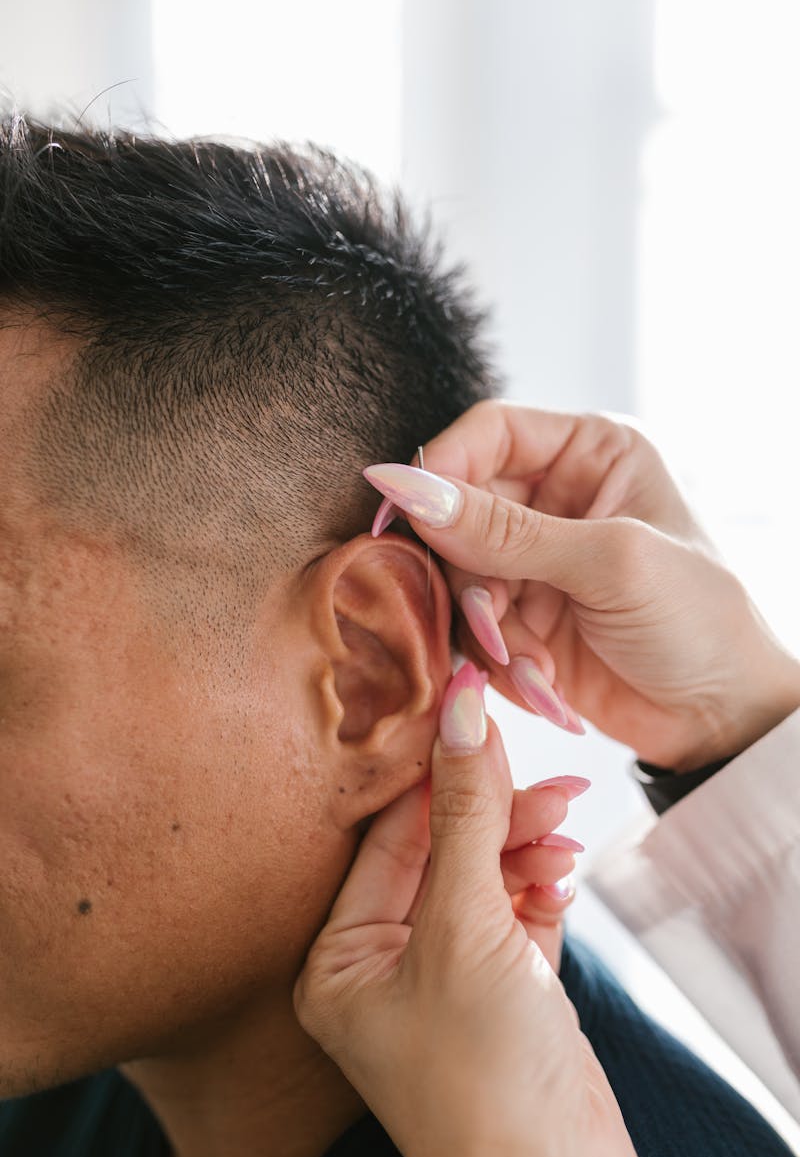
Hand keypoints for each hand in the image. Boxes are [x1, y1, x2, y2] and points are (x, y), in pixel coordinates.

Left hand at [294, 663, 639, 1156]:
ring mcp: (443, 981)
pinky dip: (539, 888)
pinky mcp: (500, 994)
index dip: (438, 771)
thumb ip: (468, 812)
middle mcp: (383, 966)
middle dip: (497, 813)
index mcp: (340, 956)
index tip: (477, 712)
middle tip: (551, 781)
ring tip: (566, 828)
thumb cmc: (480, 1073)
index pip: (390, 834)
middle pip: (441, 853)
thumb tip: (463, 707)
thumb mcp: (468, 924)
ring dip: (525, 847)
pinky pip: (514, 916)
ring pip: (483, 880)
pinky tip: (561, 872)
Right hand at [365, 402, 799, 770]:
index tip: (402, 516)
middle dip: (472, 577)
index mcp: (591, 453)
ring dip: (488, 630)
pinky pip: (474, 629)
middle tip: (494, 622)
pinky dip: (501, 662)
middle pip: (460, 513)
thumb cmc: (700, 621)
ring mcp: (538, 562)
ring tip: (533, 666)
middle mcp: (558, 500)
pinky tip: (546, 686)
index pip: (487, 435)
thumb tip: (406, 487)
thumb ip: (504, 530)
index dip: (441, 470)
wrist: (724, 721)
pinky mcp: (525, 619)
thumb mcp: (608, 563)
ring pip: (459, 578)